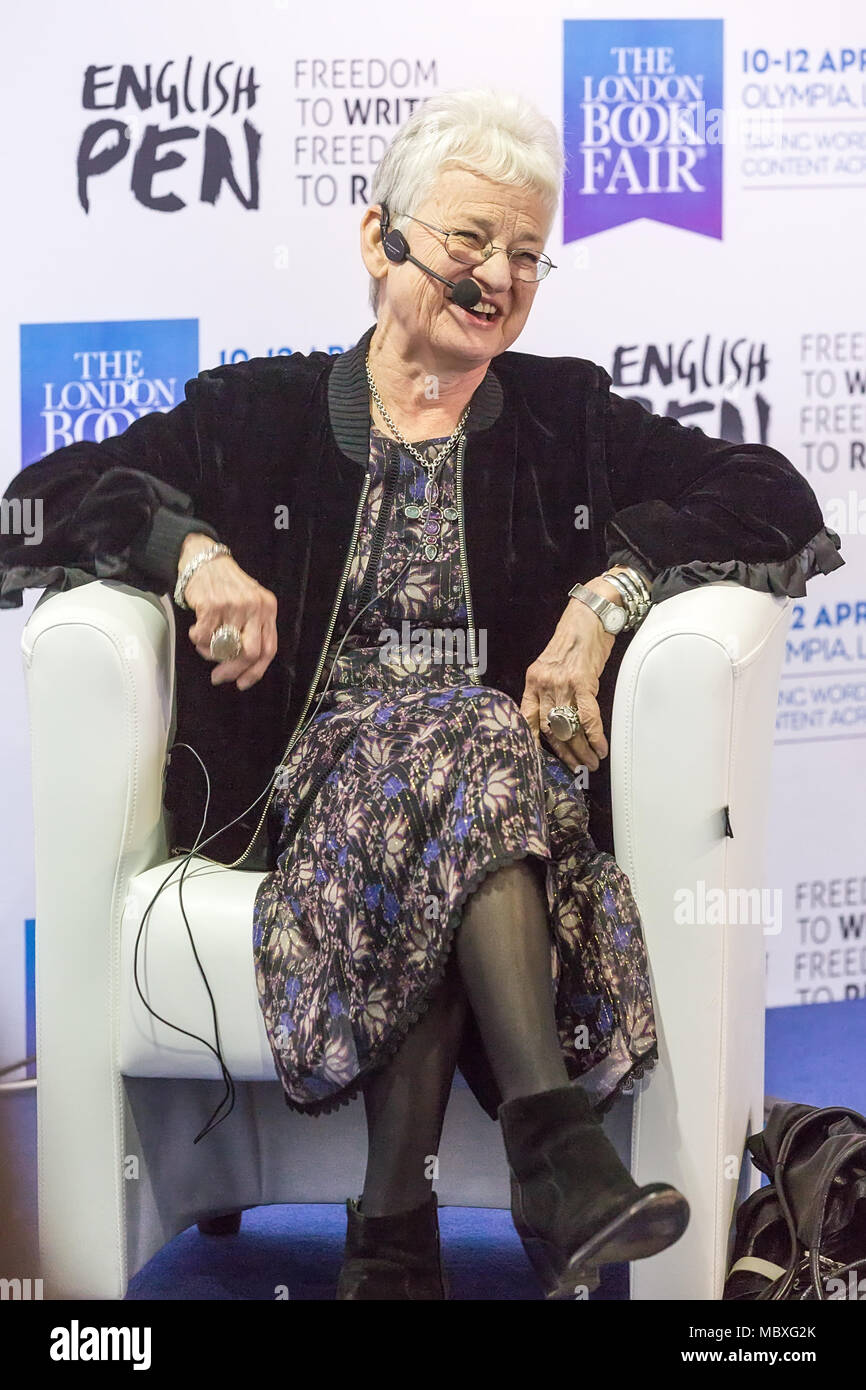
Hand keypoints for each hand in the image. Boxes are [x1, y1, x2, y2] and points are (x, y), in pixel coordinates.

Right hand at [179, 534, 277, 690]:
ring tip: (204, 644)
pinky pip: (203, 638)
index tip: (242, 683)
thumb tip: (243, 667)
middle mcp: (255, 607)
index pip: (269, 649)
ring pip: (222, 648)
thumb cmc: (226, 586)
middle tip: (219, 677)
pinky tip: (196, 629)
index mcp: (268, 609)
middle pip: (250, 653)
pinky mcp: (213, 605)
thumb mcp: (250, 603)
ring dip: (209, 652)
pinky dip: (197, 639)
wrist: (204, 560)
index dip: (255, 672)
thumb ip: (252, 630)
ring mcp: (234, 606)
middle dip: (233, 670)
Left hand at [520, 577, 624, 773]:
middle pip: (550, 729)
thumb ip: (549, 690)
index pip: (526, 719)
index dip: (534, 743)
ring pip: (568, 727)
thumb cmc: (573, 640)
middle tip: (575, 768)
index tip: (542, 761)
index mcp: (533, 681)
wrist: (589, 616)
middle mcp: (543, 684)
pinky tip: (600, 748)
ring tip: (590, 763)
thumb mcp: (551, 665)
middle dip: (564, 753)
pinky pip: (587, 717)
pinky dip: (595, 736)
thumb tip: (557, 718)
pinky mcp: (583, 682)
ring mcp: (562, 684)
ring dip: (581, 750)